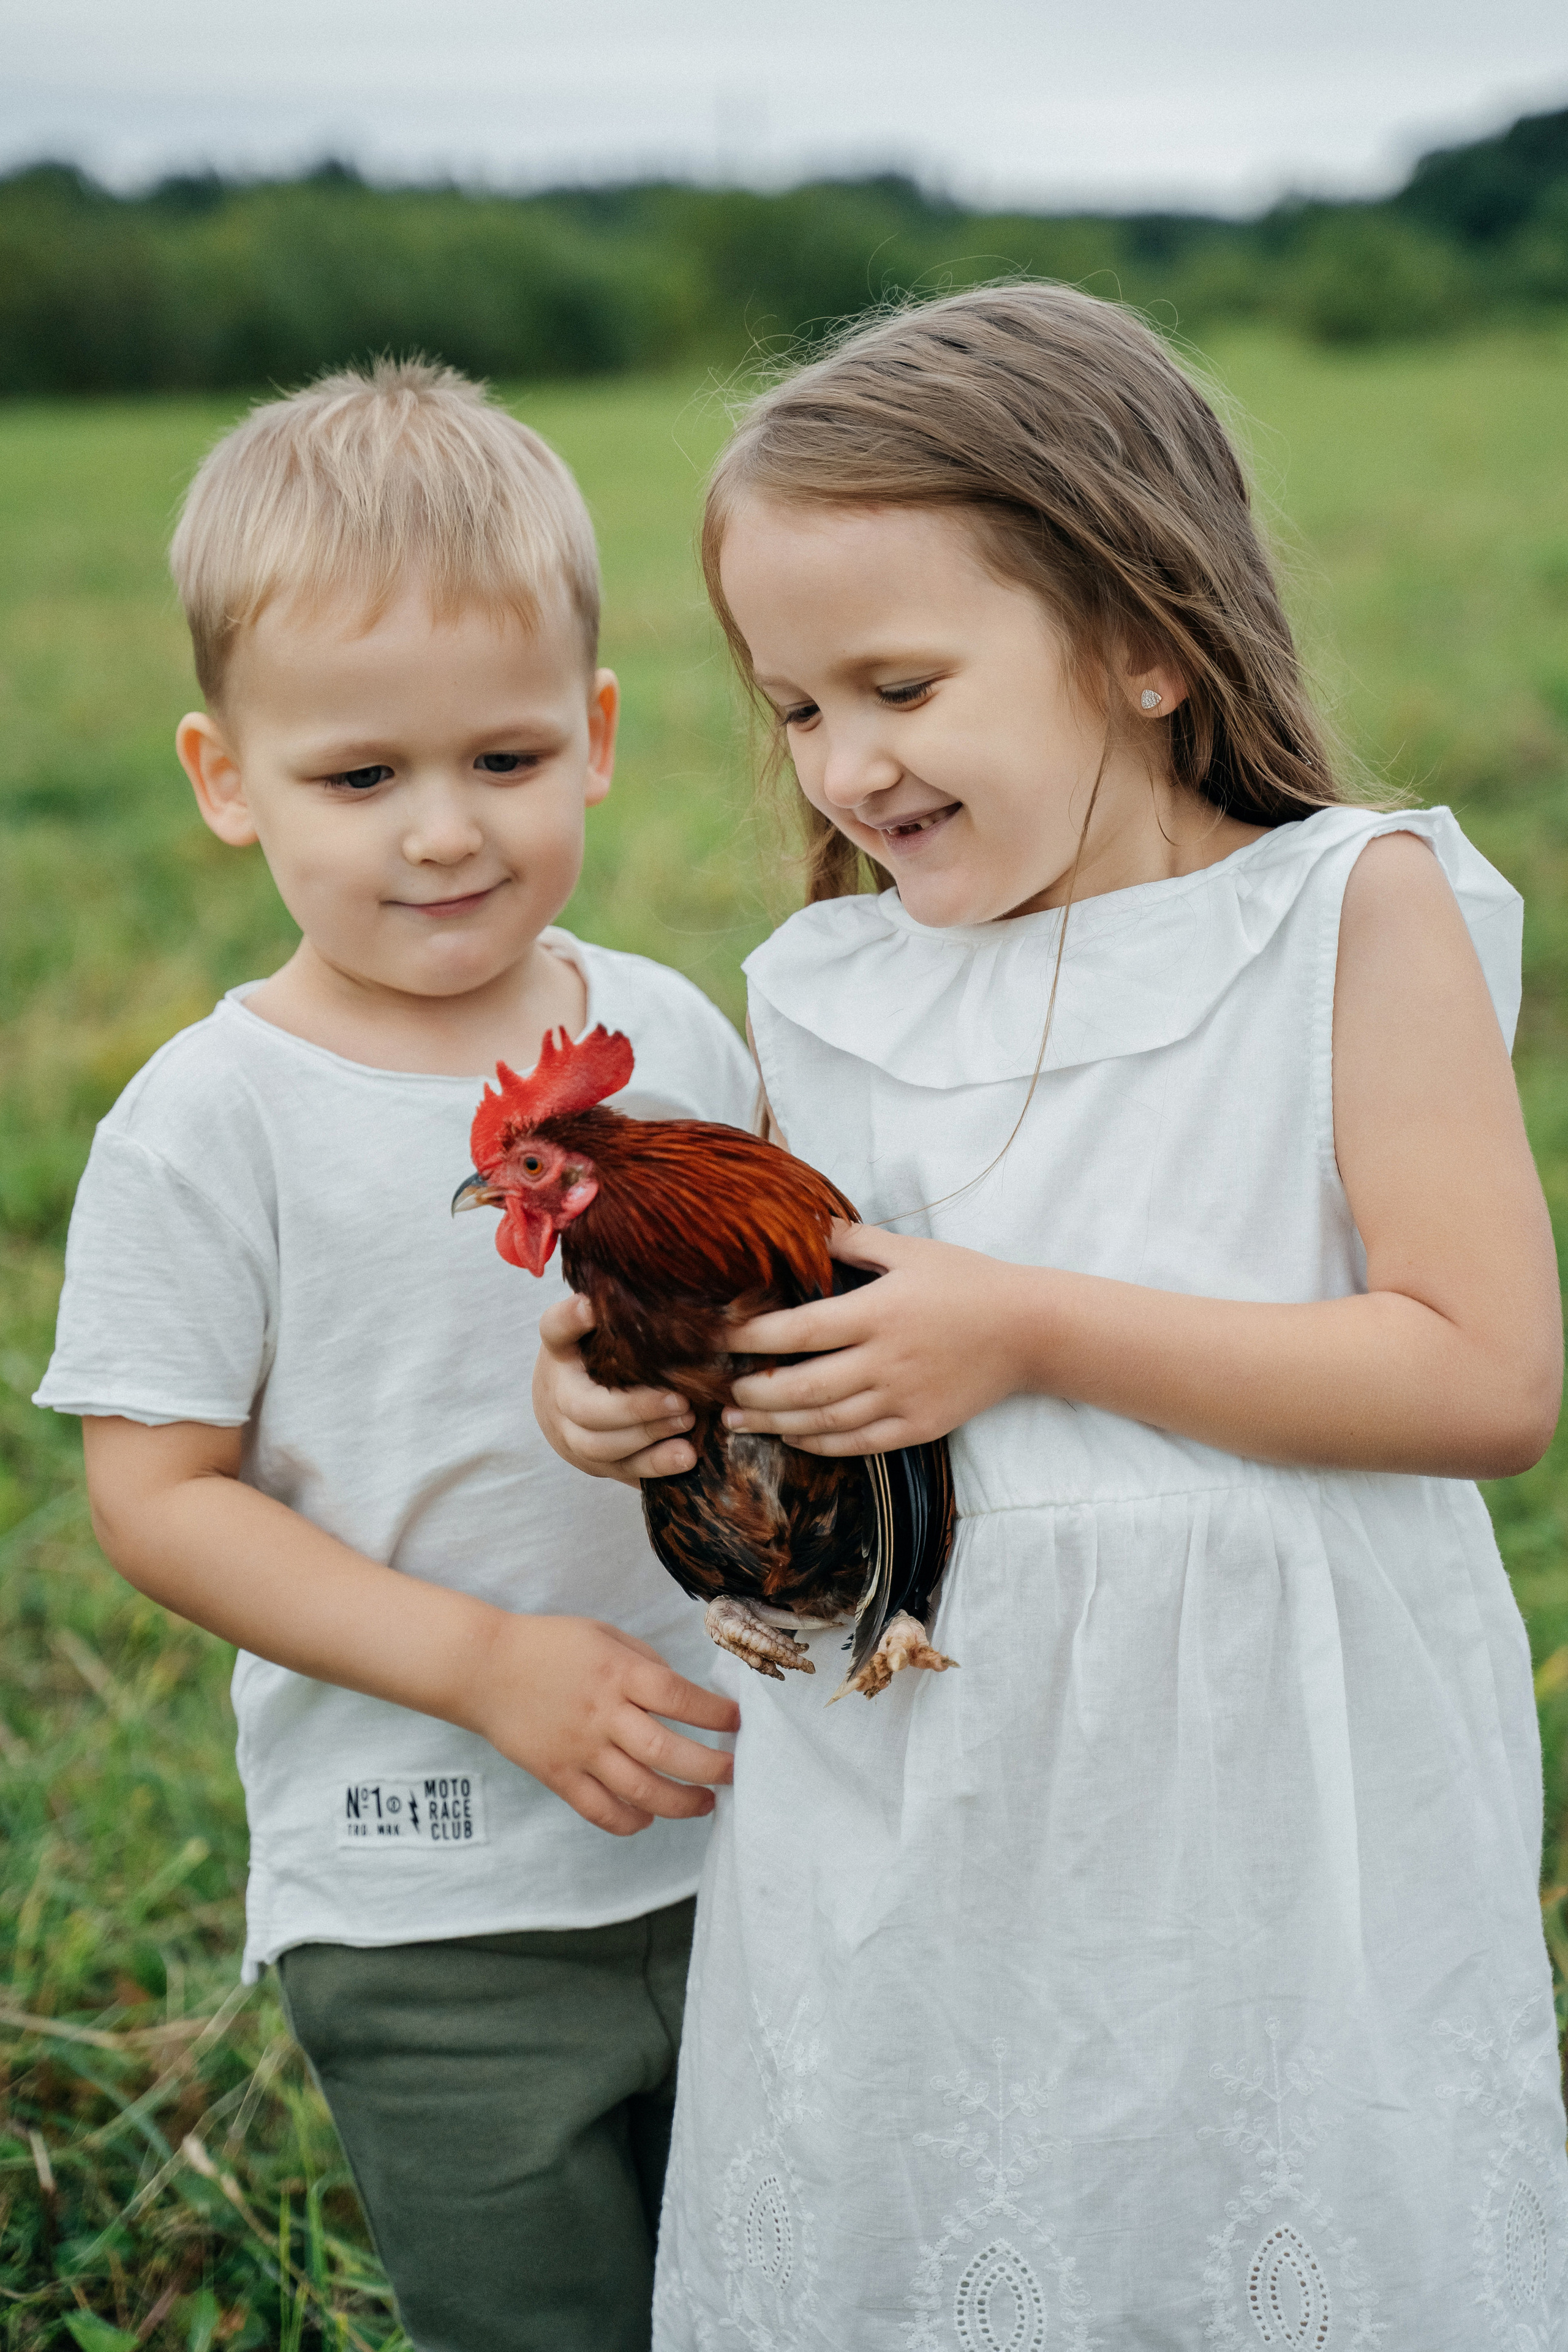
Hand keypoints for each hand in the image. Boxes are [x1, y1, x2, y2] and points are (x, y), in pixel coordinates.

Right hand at [466, 1611, 738, 1836]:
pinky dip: (630, 1821)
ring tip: (705, 1804)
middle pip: (668, 1751)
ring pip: (640, 1790)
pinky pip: (600, 1810)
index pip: (680, 1698)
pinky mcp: (557, 1774)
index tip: (737, 1722)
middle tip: (734, 1773)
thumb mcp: (603, 1635)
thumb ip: (645, 1662)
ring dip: (681, 1803)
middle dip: (711, 1767)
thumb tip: (683, 1694)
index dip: (716, 1713)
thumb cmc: (549, 1646)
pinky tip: (649, 1817)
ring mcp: (579, 1749)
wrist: (483, 1668)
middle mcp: (603, 1713)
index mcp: (618, 1673)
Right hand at [533, 1293, 697, 1482]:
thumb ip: (617, 1310)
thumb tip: (654, 1282)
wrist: (567, 1408)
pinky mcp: (596, 1464)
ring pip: (600, 1446)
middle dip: (634, 1408)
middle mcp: (557, 1395)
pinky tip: (687, 1455)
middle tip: (680, 1400)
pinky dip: (655, 1466)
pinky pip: (621, 1470)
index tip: (590, 1307)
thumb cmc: (598, 1357)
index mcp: (560, 1351)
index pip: (555, 1329)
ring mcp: (571, 1435)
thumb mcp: (601, 1329)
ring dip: (647, 1436)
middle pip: (585, 1408)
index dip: (570, 1319)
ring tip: (688, 1421)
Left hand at [723, 1222, 1027, 1454]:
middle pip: (802, 1386)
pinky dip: (820, 1444)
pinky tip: (793, 1437)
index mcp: (878, 1312)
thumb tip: (804, 1223)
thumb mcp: (910, 1250)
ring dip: (776, 1423)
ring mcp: (903, 1398)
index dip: (752, 1338)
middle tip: (720, 1392)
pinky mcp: (919, 1426)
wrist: (1030, 1330)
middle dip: (753, 1393)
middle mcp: (886, 1360)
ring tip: (741, 1420)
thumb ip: (852, 1241)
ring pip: (825, 1421)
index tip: (719, 1339)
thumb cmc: (967, 1282)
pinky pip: (859, 1444)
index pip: (799, 1330)